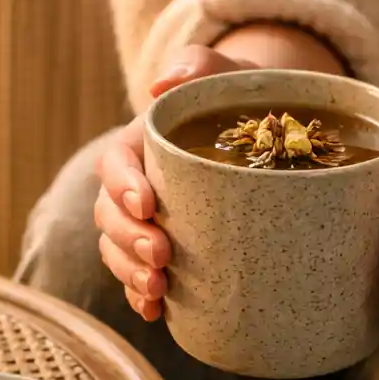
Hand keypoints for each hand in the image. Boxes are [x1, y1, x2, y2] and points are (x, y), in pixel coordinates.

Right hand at [95, 45, 256, 320]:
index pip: (115, 163)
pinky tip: (156, 314)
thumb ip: (198, 66)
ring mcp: (147, 221)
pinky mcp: (164, 251)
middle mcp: (137, 185)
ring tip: (157, 290)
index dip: (121, 186)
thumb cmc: (244, 101)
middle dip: (127, 238)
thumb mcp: (229, 76)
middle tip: (161, 254)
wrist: (269, 134)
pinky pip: (139, 276)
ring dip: (129, 272)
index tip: (147, 204)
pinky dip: (140, 296)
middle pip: (109, 214)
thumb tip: (163, 84)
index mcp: (143, 144)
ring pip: (117, 249)